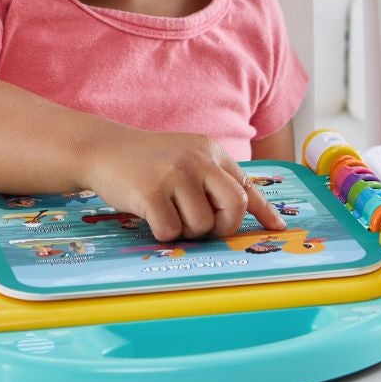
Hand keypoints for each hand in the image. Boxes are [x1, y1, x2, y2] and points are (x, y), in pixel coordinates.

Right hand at [88, 129, 287, 243]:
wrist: (103, 149)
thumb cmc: (148, 162)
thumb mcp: (186, 158)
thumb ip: (213, 179)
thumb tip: (245, 210)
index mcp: (211, 151)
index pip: (246, 185)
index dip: (263, 211)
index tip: (277, 229)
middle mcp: (197, 159)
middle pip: (234, 205)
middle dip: (223, 226)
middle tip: (205, 228)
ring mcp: (174, 174)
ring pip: (201, 224)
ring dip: (186, 230)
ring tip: (168, 213)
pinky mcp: (151, 192)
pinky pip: (171, 231)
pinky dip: (162, 233)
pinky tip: (149, 214)